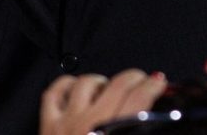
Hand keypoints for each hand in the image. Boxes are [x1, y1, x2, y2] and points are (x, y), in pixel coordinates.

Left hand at [40, 70, 166, 134]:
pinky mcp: (48, 125)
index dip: (153, 85)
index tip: (158, 83)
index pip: (139, 98)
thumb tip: (153, 125)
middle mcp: (90, 125)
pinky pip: (55, 91)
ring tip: (110, 88)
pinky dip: (67, 84)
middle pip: (118, 85)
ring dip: (102, 81)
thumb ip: (140, 132)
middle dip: (135, 77)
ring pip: (87, 82)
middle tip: (141, 80)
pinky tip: (76, 89)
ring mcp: (67, 122)